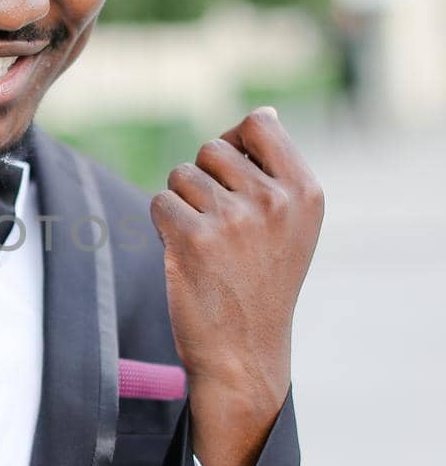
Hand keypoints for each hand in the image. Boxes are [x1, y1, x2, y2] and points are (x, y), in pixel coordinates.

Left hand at [149, 106, 324, 409]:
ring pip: (181, 175)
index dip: (234, 144)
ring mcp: (234, 219)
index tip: (234, 179)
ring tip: (205, 244)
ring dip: (181, 205)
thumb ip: (276, 170)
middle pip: (211, 149)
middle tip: (219, 226)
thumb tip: (262, 114)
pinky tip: (185, 255)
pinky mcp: (193, 239)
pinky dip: (163, 226)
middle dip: (203, 180)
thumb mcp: (292, 225)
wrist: (244, 351)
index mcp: (304, 191)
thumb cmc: (262, 282)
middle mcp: (274, 200)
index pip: (258, 124)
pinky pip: (160, 202)